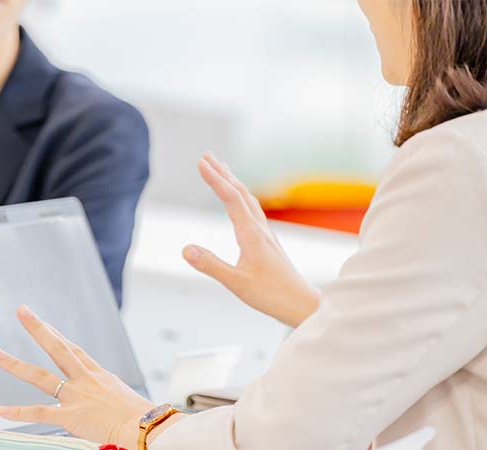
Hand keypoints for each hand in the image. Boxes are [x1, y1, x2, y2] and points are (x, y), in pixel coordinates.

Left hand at [0, 306, 160, 448]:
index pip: (73, 350)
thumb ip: (107, 394)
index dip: (56, 335)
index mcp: (98, 374)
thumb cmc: (139, 416)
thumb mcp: (121, 396)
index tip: (44, 325)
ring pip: (40, 377)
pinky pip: (39, 413)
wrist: (144, 426)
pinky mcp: (70, 415)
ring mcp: (75, 396)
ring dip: (16, 365)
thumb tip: (103, 399)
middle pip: (57, 348)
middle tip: (22, 311)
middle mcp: (84, 379)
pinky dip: (18, 412)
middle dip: (38, 329)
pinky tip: (0, 409)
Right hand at [182, 152, 320, 327]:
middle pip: (240, 192)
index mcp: (251, 234)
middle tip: (206, 155)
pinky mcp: (267, 241)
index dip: (214, 179)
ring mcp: (265, 233)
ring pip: (247, 199)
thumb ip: (210, 265)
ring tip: (222, 169)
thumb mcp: (235, 283)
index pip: (230, 198)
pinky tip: (240, 201)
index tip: (200, 162)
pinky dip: (241, 196)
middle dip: (222, 172)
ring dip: (232, 182)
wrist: (301, 304)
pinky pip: (252, 209)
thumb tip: (185, 249)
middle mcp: (259, 228)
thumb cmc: (271, 295)